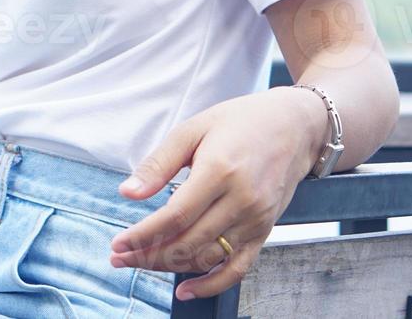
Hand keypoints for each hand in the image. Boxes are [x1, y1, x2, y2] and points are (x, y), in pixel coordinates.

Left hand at [108, 87, 324, 300]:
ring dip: (170, 268)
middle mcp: (241, 201)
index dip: (143, 235)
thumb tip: (127, 193)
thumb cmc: (239, 122)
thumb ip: (159, 164)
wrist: (294, 126)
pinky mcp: (265, 231)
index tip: (117, 244)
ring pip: (207, 257)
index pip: (175, 217)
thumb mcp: (192, 129)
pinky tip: (186, 290)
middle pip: (188, 243)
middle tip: (119, 257)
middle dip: (148, 255)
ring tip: (139, 264)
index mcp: (219, 171)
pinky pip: (238, 268)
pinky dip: (211, 284)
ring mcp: (256, 220)